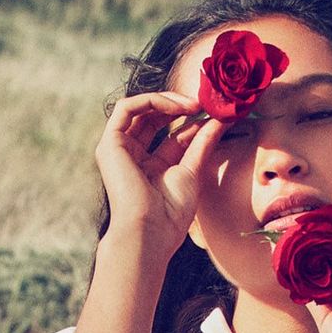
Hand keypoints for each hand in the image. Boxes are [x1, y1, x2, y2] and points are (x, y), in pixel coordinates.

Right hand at [94, 91, 228, 265]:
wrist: (150, 232)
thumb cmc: (170, 214)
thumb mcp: (192, 170)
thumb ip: (203, 142)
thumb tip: (221, 119)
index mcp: (151, 166)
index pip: (170, 132)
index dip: (190, 119)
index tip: (213, 114)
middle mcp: (132, 156)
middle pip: (153, 116)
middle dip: (179, 105)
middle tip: (203, 104)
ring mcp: (118, 150)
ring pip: (139, 108)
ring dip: (167, 100)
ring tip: (192, 104)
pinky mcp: (110, 144)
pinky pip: (126, 108)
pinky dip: (150, 100)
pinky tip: (174, 106)